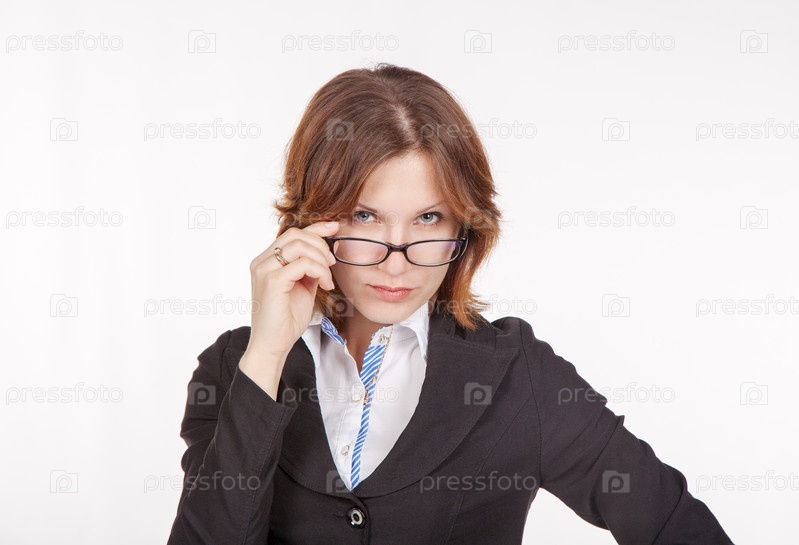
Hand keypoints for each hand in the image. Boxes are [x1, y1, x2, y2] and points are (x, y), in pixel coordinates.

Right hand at [245, 221, 339, 362]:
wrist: (274, 345)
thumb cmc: (287, 319)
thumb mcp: (303, 286)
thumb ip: (310, 268)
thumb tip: (325, 253)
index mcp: (267, 261)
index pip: (292, 234)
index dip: (316, 227)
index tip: (336, 227)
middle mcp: (262, 262)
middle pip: (295, 235)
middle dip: (320, 245)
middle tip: (332, 263)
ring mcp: (264, 270)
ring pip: (299, 246)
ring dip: (321, 260)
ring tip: (328, 278)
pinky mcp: (272, 281)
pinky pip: (302, 264)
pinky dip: (319, 271)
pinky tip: (325, 285)